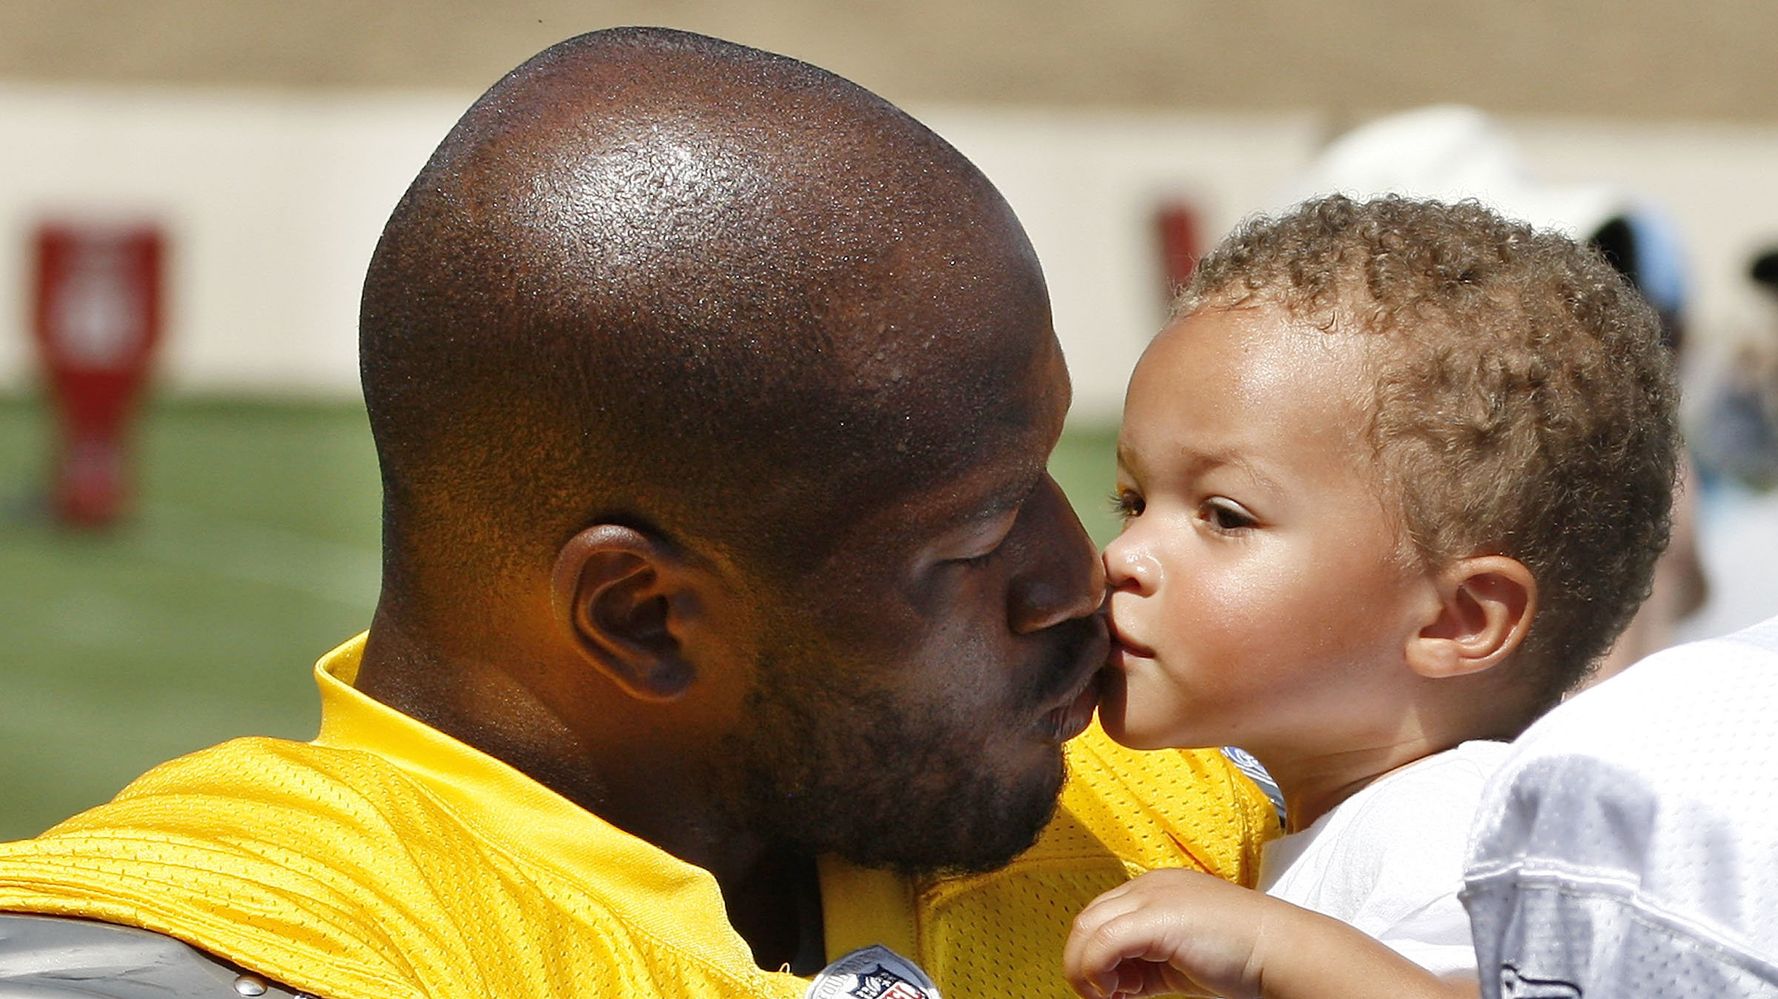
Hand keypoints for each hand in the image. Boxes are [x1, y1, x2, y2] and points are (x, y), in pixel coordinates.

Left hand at [1063, 868, 1271, 998]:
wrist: (1279, 949)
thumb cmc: (1242, 956)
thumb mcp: (1183, 954)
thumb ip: (1148, 961)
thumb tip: (1117, 982)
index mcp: (1156, 888)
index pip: (1102, 915)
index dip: (1094, 953)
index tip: (1110, 987)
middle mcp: (1149, 886)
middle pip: (1087, 920)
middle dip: (1083, 962)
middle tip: (1100, 995)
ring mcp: (1150, 898)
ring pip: (1086, 930)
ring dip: (1085, 970)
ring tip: (1109, 996)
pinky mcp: (1154, 919)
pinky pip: (1102, 945)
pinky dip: (1096, 972)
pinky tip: (1119, 992)